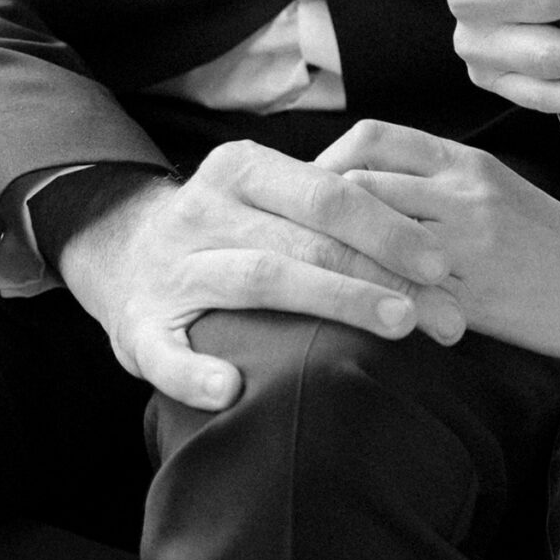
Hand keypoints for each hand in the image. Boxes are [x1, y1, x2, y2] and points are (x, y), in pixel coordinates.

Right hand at [53, 144, 467, 409]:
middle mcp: (204, 211)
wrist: (117, 250)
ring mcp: (169, 270)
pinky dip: (196, 372)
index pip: (327, 193)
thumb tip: (429, 251)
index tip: (441, 264)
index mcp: (241, 170)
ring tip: (395, 327)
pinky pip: (166, 352)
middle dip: (382, 275)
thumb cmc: (226, 230)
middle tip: (441, 316)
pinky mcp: (138, 328)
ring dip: (332, 303)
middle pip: (306, 238)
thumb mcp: (265, 197)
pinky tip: (231, 389)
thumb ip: (329, 211)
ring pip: (259, 279)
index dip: (387, 227)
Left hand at [317, 118, 559, 359]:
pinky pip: (395, 288)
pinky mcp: (465, 296)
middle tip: (297, 232)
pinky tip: (346, 301)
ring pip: (369, 235)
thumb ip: (432, 174)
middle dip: (316, 209)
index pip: (374, 137)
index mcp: (465, 160)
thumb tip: (359, 176)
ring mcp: (463, 244)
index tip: (314, 187)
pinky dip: (362, 292)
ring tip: (313, 267)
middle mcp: (461, 193)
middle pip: (358, 183)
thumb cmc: (540, 235)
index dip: (330, 159)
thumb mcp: (491, 184)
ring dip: (332, 251)